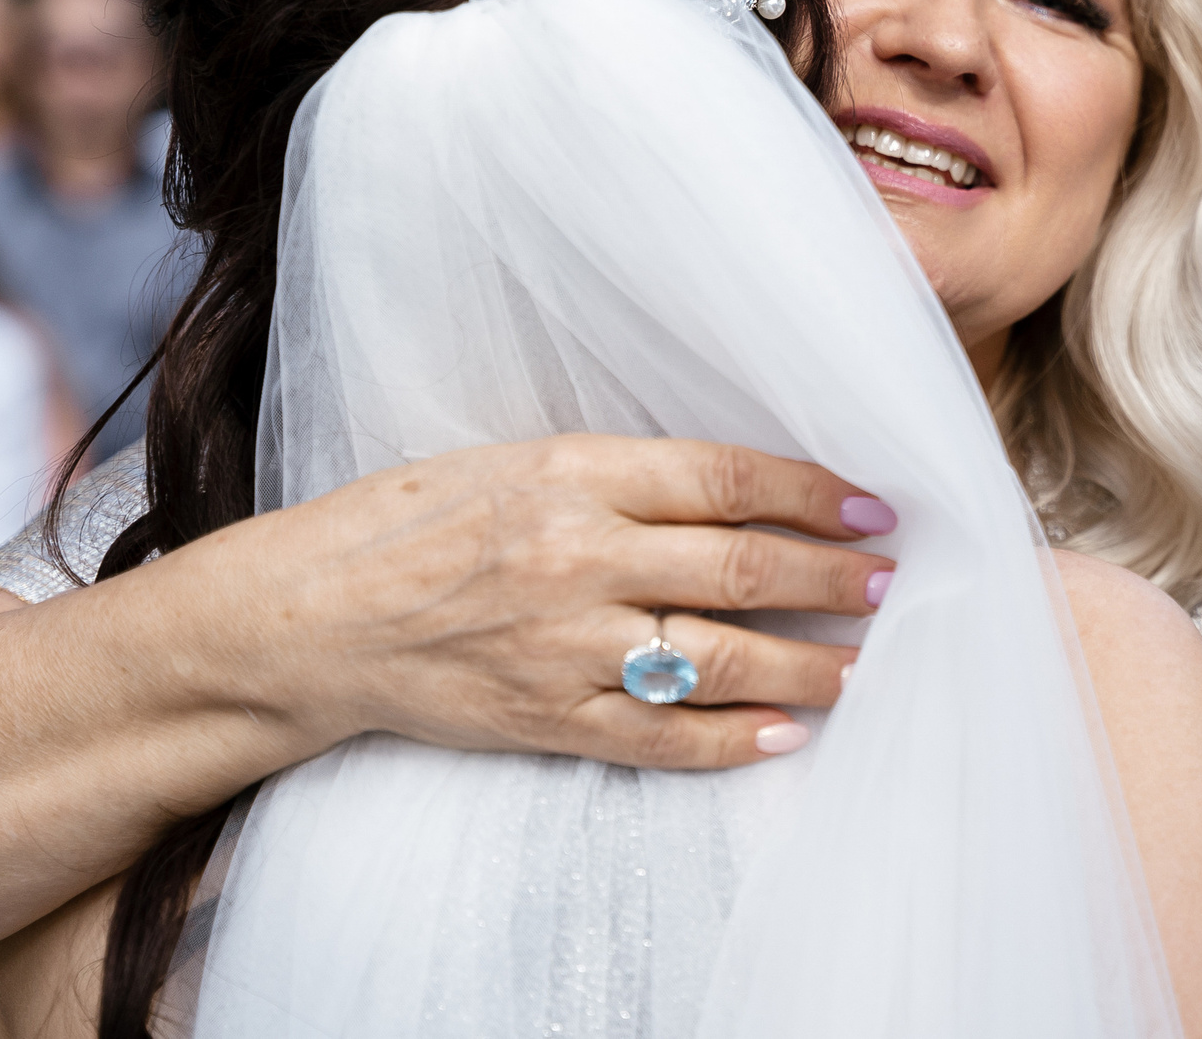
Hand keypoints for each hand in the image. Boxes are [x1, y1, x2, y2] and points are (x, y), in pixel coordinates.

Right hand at [197, 435, 897, 769]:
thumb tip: (740, 489)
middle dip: (832, 578)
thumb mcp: (519, 462)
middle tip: (891, 581)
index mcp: (575, 474)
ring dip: (806, 663)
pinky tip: (787, 731)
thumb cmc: (414, 523)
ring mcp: (564, 644)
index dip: (814, 493)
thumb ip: (624, 477)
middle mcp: (578, 556)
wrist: (310, 614)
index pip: (727, 478)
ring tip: (862, 661)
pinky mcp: (546, 716)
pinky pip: (661, 736)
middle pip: (741, 567)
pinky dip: (733, 738)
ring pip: (717, 659)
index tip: (875, 506)